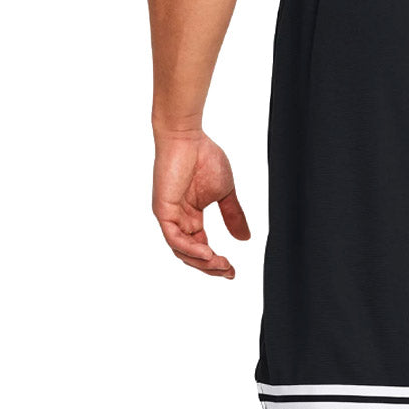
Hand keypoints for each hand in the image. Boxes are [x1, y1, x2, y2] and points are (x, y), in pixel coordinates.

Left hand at [152, 130, 250, 277]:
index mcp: (190, 217)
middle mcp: (178, 220)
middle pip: (191, 256)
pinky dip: (190, 249)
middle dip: (211, 268)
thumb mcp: (225, 194)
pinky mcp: (163, 211)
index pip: (201, 248)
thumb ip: (233, 216)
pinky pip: (174, 239)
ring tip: (221, 265)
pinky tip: (208, 253)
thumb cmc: (203, 157)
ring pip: (182, 252)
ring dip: (202, 262)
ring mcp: (169, 217)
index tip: (233, 271)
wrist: (187, 137)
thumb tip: (245, 238)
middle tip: (228, 271)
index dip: (216, 263)